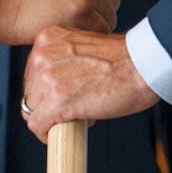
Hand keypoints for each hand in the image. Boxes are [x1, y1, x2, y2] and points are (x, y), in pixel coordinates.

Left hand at [21, 28, 158, 140]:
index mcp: (48, 38)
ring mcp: (48, 79)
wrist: (142, 65)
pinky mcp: (57, 101)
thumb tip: (51, 84)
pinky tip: (68, 128)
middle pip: (30, 92)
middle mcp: (43, 55)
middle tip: (72, 106)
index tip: (58, 95)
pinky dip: (48, 134)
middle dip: (48, 104)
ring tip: (77, 114)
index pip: (31, 73)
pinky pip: (37, 126)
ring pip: (32, 111)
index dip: (45, 89)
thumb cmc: (123, 58)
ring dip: (52, 118)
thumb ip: (62, 58)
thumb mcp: (81, 46)